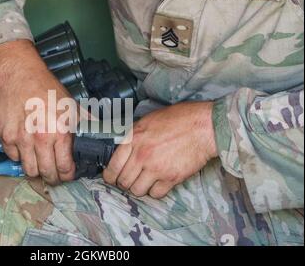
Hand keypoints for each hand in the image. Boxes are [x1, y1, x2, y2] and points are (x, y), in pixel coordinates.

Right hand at [0, 40, 75, 184]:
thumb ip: (85, 123)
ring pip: (28, 170)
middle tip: (53, 173)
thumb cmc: (47, 88)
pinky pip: (13, 157)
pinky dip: (19, 155)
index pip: (65, 169)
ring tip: (39, 162)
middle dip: (52, 177)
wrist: (20, 75)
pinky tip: (25, 147)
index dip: (67, 176)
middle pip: (46, 174)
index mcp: (60, 133)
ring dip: (35, 169)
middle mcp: (40, 139)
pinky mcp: (5, 136)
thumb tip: (100, 133)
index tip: (67, 174)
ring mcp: (21, 139)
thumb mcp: (72, 105)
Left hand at [103, 102, 217, 198]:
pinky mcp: (171, 178)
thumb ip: (133, 136)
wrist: (203, 126)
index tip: (111, 178)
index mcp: (133, 139)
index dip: (109, 176)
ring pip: (137, 191)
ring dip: (139, 188)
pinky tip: (159, 183)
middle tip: (129, 180)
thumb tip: (121, 149)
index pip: (113, 166)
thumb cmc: (178, 119)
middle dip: (124, 183)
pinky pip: (156, 194)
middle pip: (123, 181)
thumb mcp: (147, 121)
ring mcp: (156, 168)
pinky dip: (156, 191)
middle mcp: (141, 155)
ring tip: (145, 181)